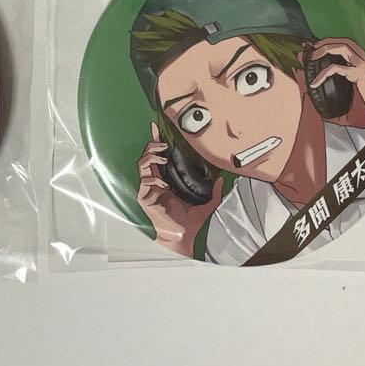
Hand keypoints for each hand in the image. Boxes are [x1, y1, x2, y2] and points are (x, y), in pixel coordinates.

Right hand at [137, 122, 222, 256]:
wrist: (188, 238)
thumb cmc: (194, 223)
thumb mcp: (209, 202)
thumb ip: (215, 191)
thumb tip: (222, 179)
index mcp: (167, 180)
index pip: (159, 156)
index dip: (156, 141)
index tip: (156, 127)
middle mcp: (156, 183)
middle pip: (147, 156)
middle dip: (152, 145)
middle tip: (161, 140)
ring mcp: (149, 190)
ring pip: (142, 164)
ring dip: (151, 156)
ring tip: (163, 155)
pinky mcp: (145, 198)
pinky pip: (145, 181)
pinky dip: (153, 178)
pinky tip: (163, 182)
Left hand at [308, 39, 364, 128]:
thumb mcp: (363, 84)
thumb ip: (351, 76)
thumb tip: (333, 75)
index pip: (349, 43)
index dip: (333, 41)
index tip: (320, 45)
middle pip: (345, 41)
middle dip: (327, 42)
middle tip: (313, 49)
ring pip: (342, 48)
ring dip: (324, 50)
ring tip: (312, 58)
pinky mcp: (361, 74)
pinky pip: (337, 68)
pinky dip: (323, 73)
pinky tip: (316, 81)